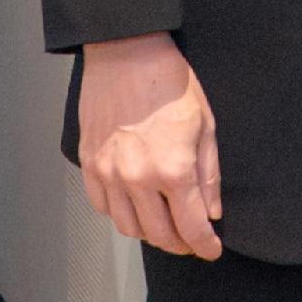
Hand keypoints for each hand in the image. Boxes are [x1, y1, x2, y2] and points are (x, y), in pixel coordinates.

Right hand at [78, 34, 222, 257]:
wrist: (127, 52)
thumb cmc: (169, 82)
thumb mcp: (205, 125)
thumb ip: (208, 174)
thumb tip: (211, 211)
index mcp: (173, 170)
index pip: (191, 227)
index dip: (204, 245)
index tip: (211, 250)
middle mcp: (138, 179)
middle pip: (159, 234)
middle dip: (180, 243)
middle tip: (190, 239)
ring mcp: (109, 173)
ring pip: (128, 227)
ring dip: (149, 232)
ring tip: (163, 223)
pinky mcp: (89, 163)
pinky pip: (102, 206)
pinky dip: (120, 213)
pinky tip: (134, 205)